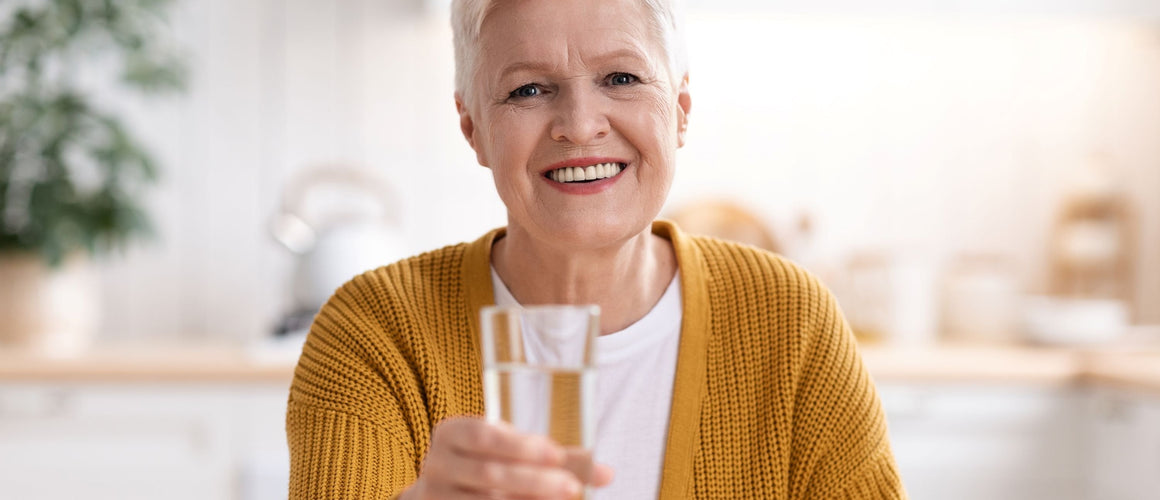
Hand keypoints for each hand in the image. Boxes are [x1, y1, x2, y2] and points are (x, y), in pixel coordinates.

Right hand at [400, 416, 613, 499]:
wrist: (440, 494)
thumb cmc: (486, 464)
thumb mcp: (510, 451)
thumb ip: (555, 457)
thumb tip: (607, 473)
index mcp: (451, 433)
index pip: (484, 435)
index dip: (520, 444)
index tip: (557, 454)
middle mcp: (436, 464)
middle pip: (490, 473)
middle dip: (534, 480)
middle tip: (571, 486)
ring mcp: (435, 496)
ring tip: (562, 498)